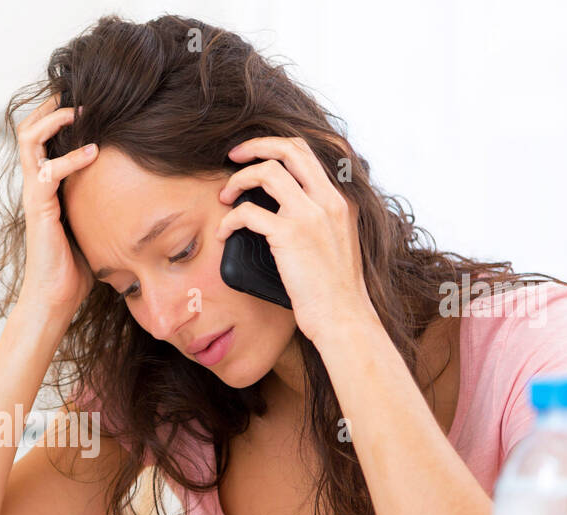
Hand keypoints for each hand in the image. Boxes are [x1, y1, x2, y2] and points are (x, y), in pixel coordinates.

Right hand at [15, 94, 98, 330]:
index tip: (85, 101)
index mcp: (44, 186)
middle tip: (77, 94)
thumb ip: (100, 202)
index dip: (56, 115)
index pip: (40, 137)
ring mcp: (33, 195)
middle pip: (26, 129)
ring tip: (80, 111)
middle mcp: (34, 185)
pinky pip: (48, 172)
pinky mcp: (38, 209)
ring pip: (28, 140)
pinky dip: (70, 158)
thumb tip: (135, 191)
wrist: (55, 298)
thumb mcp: (92, 225)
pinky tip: (93, 152)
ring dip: (54, 121)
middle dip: (50, 106)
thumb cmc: (74, 267)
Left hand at [214, 136, 377, 350]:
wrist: (343, 316)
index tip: (257, 154)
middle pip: (291, 148)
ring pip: (267, 171)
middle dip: (256, 145)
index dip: (279, 146)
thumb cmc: (335, 290)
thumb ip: (321, 219)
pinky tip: (223, 232)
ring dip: (238, 179)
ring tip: (224, 196)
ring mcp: (310, 215)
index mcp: (341, 199)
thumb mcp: (338, 242)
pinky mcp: (290, 235)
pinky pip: (248, 212)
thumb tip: (286, 210)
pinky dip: (229, 219)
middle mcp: (329, 200)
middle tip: (234, 156)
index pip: (311, 152)